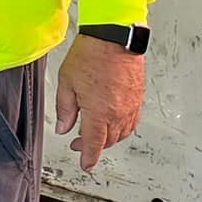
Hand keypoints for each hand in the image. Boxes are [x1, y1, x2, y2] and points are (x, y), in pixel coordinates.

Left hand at [53, 34, 145, 171]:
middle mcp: (118, 113)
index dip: (88, 158)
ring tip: (94, 132)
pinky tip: (113, 123)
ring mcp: (130, 106)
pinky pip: (132, 121)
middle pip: (108, 141)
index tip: (86, 165)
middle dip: (93, 146)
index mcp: (99, 112)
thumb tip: (64, 127)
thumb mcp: (67, 82)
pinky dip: (121, 128)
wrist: (114, 36)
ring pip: (121, 133)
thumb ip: (65, 109)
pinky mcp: (137, 98)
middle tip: (79, 143)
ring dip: (108, 138)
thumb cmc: (91, 54)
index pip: (94, 144)